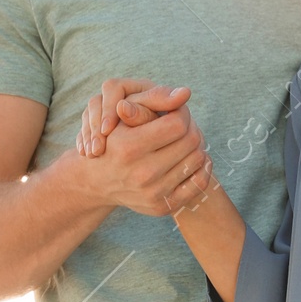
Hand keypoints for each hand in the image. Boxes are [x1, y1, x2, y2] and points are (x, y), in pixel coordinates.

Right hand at [71, 80, 209, 218]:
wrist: (98, 182)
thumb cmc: (114, 141)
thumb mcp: (122, 118)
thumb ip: (149, 102)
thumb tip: (184, 93)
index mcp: (129, 147)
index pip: (177, 124)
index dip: (181, 112)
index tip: (176, 110)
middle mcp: (142, 173)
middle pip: (191, 140)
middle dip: (190, 127)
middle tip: (182, 124)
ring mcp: (153, 193)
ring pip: (198, 159)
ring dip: (195, 145)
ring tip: (184, 140)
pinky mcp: (162, 207)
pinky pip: (199, 184)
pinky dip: (202, 168)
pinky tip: (193, 158)